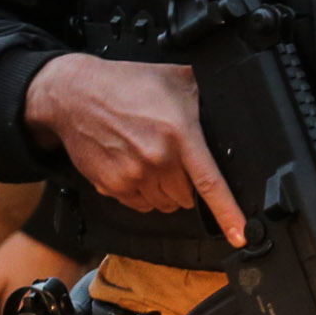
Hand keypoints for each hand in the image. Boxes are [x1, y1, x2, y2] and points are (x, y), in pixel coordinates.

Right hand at [22, 54, 244, 242]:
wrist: (75, 94)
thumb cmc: (126, 84)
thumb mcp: (177, 79)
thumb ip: (206, 97)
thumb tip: (231, 107)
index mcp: (179, 136)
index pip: (210, 183)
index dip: (228, 213)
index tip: (240, 235)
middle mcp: (156, 161)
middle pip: (187, 197)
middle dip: (187, 184)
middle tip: (176, 158)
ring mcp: (131, 177)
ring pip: (164, 204)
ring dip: (165, 191)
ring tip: (152, 159)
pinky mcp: (110, 186)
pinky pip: (139, 205)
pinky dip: (143, 194)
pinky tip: (135, 167)